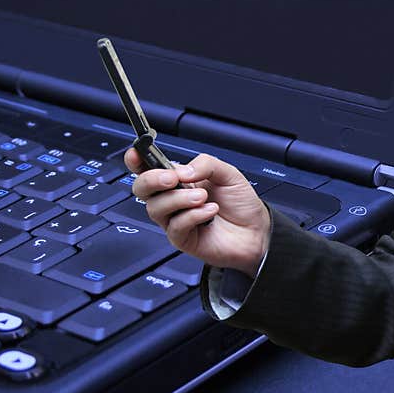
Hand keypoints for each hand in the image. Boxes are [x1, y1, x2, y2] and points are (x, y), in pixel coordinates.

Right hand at [125, 149, 270, 276]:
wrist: (257, 231)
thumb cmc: (241, 204)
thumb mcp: (228, 173)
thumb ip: (205, 164)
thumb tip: (182, 169)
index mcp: (179, 180)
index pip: (148, 168)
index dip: (136, 160)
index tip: (136, 154)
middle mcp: (173, 199)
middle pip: (141, 189)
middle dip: (152, 180)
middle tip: (173, 178)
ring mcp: (176, 220)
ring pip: (156, 208)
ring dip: (179, 199)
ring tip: (203, 198)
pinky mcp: (183, 239)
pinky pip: (175, 226)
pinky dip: (193, 216)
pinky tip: (210, 212)